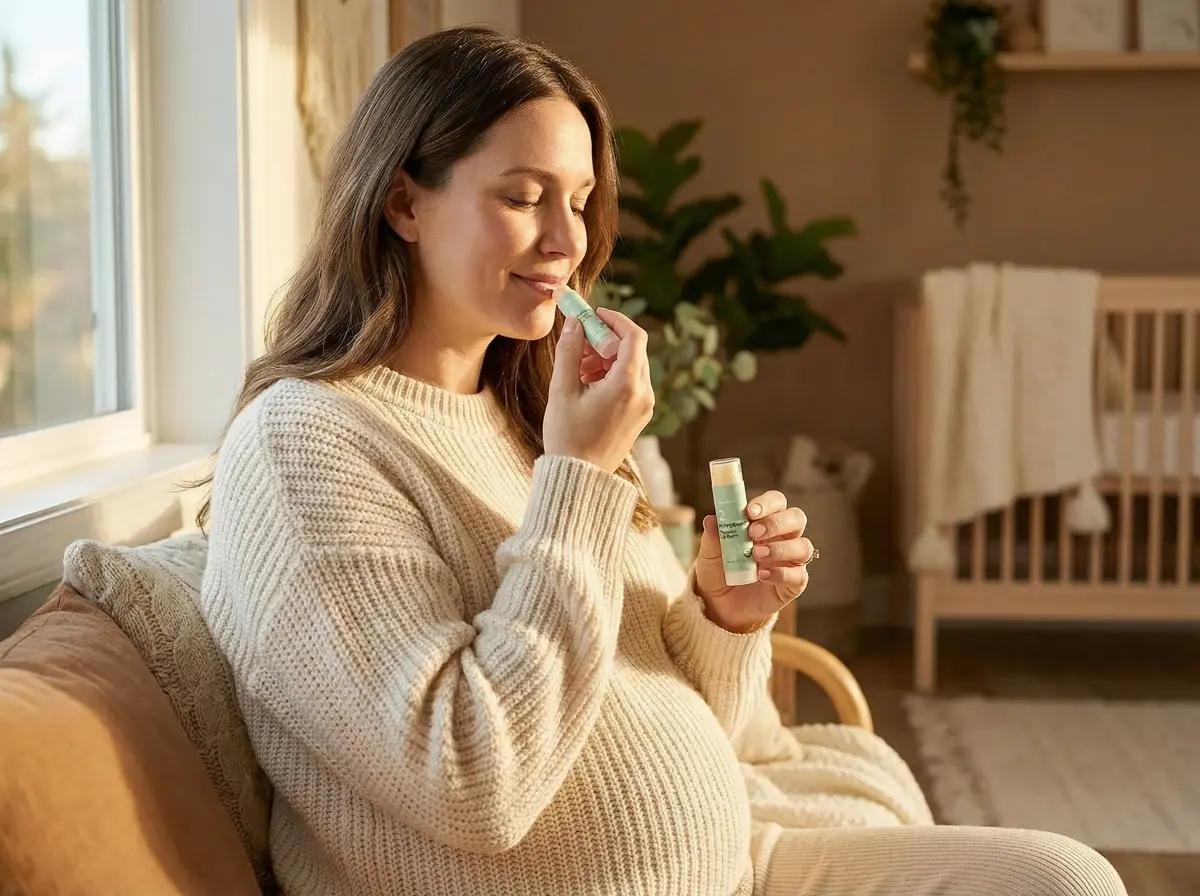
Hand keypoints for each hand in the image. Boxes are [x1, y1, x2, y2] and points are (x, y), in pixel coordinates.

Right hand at [543, 309, 653, 473]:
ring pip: (632, 366)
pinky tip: (588, 384)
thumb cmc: (567, 437)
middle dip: (607, 340)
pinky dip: (613, 375)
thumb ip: (569, 352)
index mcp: (627, 385)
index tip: (594, 315)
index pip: (633, 336)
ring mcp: (645, 407)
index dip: (615, 319)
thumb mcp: (562, 390)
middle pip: (634, 350)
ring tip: (579, 369)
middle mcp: (644, 394)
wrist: (579, 478)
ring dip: (608, 358)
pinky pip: (632, 384)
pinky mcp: (640, 416)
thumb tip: (575, 323)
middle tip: (581, 343)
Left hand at [694, 490, 813, 633]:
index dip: (767, 503)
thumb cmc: (718, 572)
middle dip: (776, 523)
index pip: (777, 502)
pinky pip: (798, 576)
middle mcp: (783, 538)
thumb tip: (711, 520)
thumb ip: (713, 538)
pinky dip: (781, 574)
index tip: (749, 511)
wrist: (720, 606)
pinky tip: (761, 576)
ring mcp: (790, 561)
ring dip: (780, 549)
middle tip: (753, 533)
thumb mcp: (710, 555)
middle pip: (796, 519)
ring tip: (755, 556)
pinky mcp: (793, 584)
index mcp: (765, 522)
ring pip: (803, 547)